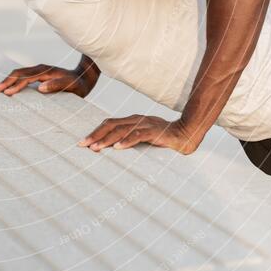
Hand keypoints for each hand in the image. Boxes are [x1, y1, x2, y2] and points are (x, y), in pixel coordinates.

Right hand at [0, 63, 96, 97]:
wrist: (84, 77)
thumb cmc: (78, 84)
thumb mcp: (71, 86)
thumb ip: (57, 85)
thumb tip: (40, 88)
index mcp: (46, 72)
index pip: (26, 78)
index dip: (15, 85)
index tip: (6, 93)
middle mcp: (41, 69)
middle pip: (19, 73)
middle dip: (6, 81)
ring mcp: (39, 71)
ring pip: (19, 73)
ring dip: (7, 80)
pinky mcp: (39, 75)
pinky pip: (23, 76)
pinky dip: (13, 81)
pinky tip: (8, 89)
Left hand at [77, 115, 202, 154]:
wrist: (188, 134)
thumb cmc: (165, 139)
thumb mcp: (144, 138)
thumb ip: (131, 140)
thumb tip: (114, 150)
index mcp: (132, 120)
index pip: (109, 124)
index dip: (95, 132)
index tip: (83, 142)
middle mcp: (137, 120)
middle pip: (111, 125)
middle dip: (95, 135)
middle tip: (82, 145)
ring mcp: (145, 125)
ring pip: (121, 130)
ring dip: (107, 140)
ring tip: (95, 148)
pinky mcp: (155, 132)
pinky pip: (138, 135)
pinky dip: (127, 141)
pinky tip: (117, 148)